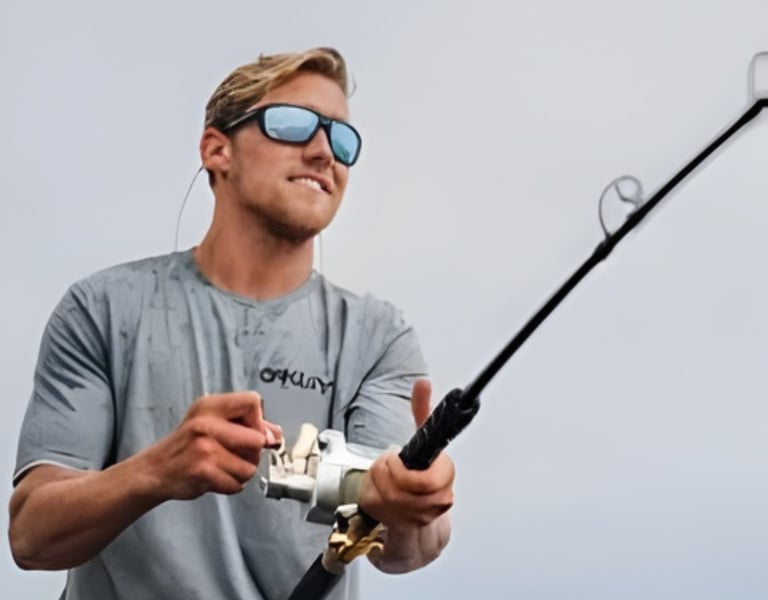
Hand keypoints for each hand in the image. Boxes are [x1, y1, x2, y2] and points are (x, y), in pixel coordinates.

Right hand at [139, 392, 282, 500]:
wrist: (154, 470)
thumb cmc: (186, 446)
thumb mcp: (211, 424)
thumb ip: (245, 425)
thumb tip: (276, 434)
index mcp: (210, 405)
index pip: (252, 401)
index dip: (259, 421)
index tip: (252, 432)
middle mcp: (206, 422)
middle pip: (258, 439)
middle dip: (252, 454)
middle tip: (234, 455)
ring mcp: (204, 447)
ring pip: (250, 466)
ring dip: (241, 473)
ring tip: (222, 467)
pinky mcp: (202, 470)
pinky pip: (237, 483)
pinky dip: (231, 486)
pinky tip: (215, 478)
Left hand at [359, 380, 454, 527]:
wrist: (418, 522)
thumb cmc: (420, 479)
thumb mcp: (422, 441)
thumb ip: (422, 411)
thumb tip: (423, 383)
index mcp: (444, 476)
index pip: (429, 478)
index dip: (402, 468)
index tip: (394, 458)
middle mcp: (437, 501)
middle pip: (399, 485)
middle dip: (385, 471)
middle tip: (386, 466)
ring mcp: (420, 518)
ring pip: (386, 496)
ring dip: (376, 484)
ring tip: (382, 478)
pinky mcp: (402, 529)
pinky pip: (377, 509)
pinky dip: (371, 498)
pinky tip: (378, 494)